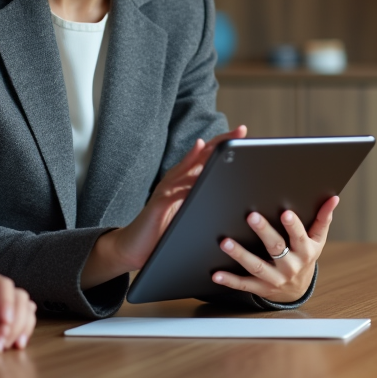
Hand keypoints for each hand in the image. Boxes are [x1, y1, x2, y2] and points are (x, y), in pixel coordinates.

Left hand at [0, 267, 36, 352]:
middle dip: (15, 322)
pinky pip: (21, 327)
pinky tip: (16, 345)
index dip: (8, 302)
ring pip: (25, 313)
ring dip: (19, 331)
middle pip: (20, 300)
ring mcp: (0, 310)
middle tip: (1, 339)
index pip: (4, 286)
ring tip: (2, 346)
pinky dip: (22, 335)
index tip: (4, 320)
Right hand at [81, 125, 248, 289]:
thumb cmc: (164, 229)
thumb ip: (202, 196)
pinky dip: (186, 179)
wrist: (134, 246)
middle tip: (240, 131)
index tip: (242, 132)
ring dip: (208, 154)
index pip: (208, 156)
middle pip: (202, 154)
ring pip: (190, 165)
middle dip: (222, 142)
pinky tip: (197, 172)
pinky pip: (174, 188)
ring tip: (225, 144)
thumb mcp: (189, 210)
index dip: (225, 144)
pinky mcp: (159, 202)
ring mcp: (167, 188)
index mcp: (186, 179)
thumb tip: (228, 191)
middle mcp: (176, 178)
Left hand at [212, 195, 338, 303]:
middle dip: (264, 232)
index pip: (300, 237)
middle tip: (251, 216)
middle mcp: (290, 266)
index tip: (285, 213)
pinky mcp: (260, 288)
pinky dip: (229, 280)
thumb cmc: (306, 257)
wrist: (298, 290)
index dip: (293, 226)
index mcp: (305, 251)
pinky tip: (216, 273)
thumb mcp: (318, 240)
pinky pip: (244, 284)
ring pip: (257, 266)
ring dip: (240, 254)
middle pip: (276, 248)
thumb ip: (323, 219)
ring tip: (226, 242)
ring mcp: (274, 278)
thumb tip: (334, 198)